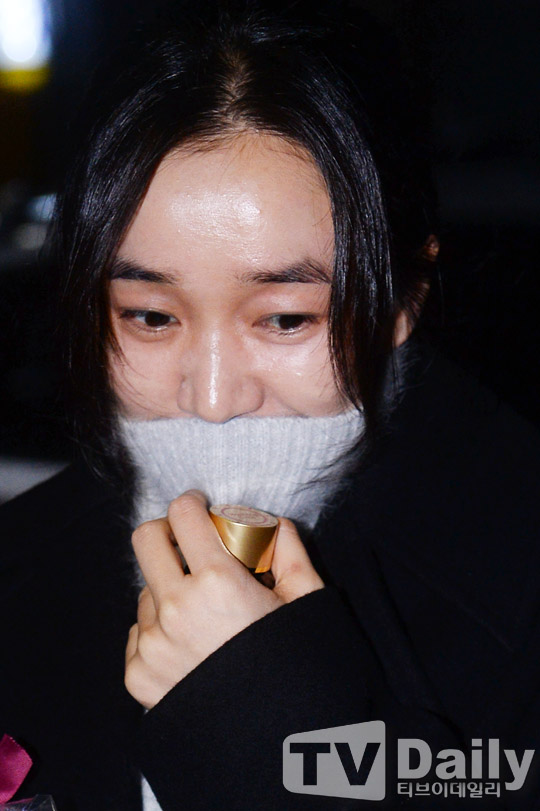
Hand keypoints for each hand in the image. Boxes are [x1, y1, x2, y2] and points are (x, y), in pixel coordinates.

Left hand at [124, 490, 323, 708]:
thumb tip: (274, 525)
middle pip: (145, 540)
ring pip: (146, 590)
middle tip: (189, 544)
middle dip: (167, 532)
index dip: (192, 502)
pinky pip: (139, 631)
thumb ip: (290, 551)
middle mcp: (174, 609)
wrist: (273, 745)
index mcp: (217, 583)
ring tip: (204, 616)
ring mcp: (151, 644)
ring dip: (169, 589)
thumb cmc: (297, 670)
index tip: (200, 506)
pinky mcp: (138, 675)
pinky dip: (160, 629)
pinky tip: (191, 648)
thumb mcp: (308, 602)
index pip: (182, 514)